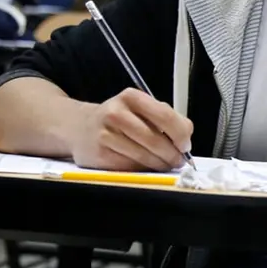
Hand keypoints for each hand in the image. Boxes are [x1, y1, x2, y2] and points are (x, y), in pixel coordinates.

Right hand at [70, 88, 193, 171]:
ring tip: (165, 164)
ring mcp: (105, 134)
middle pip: (154, 139)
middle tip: (179, 160)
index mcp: (132, 97)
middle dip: (172, 154)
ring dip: (159, 164)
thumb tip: (186, 137)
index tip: (186, 145)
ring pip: (143, 156)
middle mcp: (116, 113)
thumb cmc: (119, 119)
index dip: (180, 134)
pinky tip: (145, 167)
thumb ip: (166, 118)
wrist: (80, 128)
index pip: (165, 116)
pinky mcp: (99, 155)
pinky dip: (142, 170)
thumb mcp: (141, 109)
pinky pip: (129, 167)